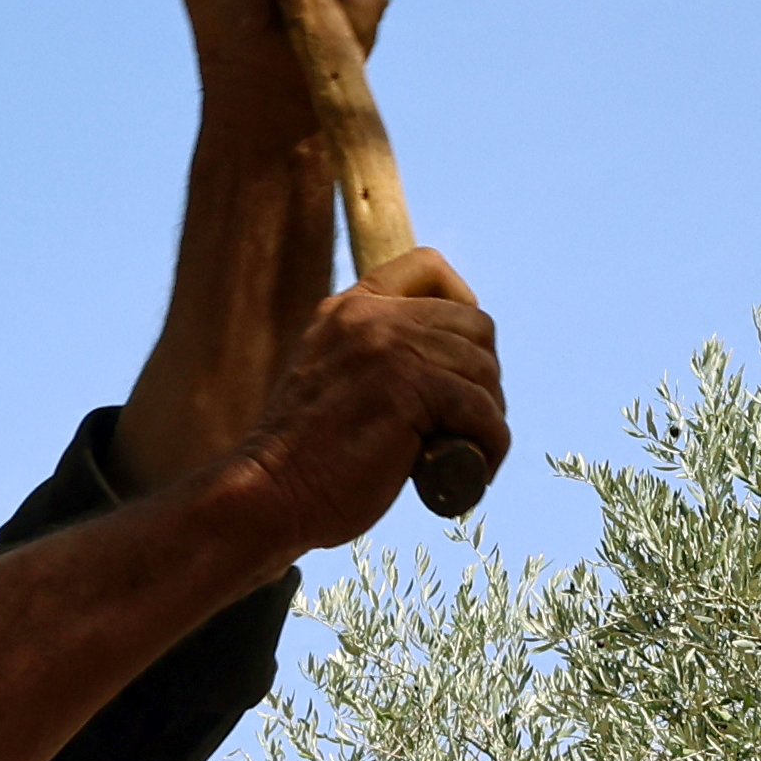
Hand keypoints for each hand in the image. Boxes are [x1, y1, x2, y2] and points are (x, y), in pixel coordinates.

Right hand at [236, 251, 501, 546]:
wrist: (269, 494)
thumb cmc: (307, 457)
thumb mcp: (337, 380)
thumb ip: (379, 357)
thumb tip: (454, 367)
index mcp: (350, 308)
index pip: (428, 266)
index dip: (462, 305)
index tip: (460, 359)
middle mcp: (371, 316)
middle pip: (474, 326)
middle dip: (483, 378)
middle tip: (467, 426)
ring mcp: (389, 349)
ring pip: (483, 371)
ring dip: (489, 419)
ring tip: (469, 456)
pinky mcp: (408, 390)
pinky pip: (482, 412)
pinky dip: (490, 447)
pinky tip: (473, 475)